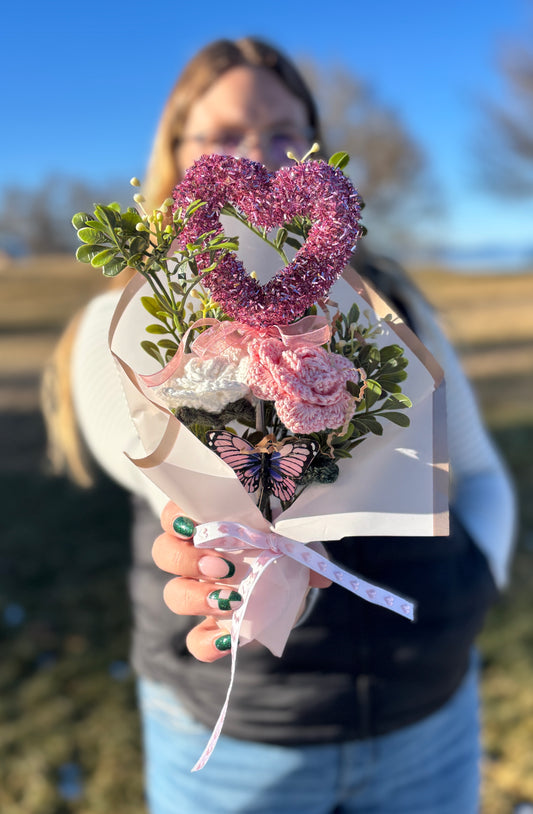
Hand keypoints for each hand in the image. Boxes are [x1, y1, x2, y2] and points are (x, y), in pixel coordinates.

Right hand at [152, 501, 330, 661]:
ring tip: (233, 600)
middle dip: (187, 561)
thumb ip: (303, 547)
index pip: (173, 514)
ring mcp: (198, 592)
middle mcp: (194, 555)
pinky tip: (228, 640)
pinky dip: (205, 644)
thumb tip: (319, 573)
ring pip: (173, 594)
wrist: (292, 584)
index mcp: (207, 523)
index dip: (175, 518)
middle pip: (164, 552)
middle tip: (223, 568)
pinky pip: (194, 640)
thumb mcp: (294, 539)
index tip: (196, 526)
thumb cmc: (283, 547)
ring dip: (196, 598)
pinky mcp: (210, 626)